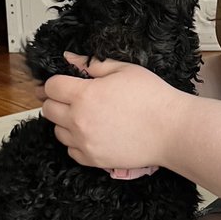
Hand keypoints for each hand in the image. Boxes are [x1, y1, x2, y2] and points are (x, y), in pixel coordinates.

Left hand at [41, 52, 179, 170]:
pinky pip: (71, 150)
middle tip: (73, 99)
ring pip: (57, 131)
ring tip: (86, 117)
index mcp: (84, 95)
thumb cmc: (152, 97)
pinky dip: (76, 142)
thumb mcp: (124, 69)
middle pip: (48, 109)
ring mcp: (85, 142)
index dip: (56, 82)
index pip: (51, 87)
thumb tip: (70, 59)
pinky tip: (92, 134)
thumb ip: (93, 64)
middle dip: (57, 101)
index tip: (64, 83)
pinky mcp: (93, 160)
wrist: (171, 130)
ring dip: (66, 123)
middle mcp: (79, 120)